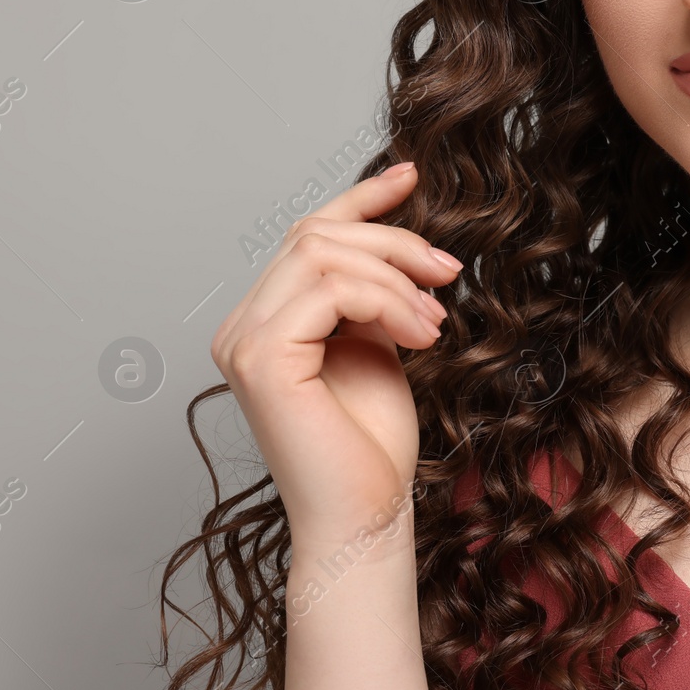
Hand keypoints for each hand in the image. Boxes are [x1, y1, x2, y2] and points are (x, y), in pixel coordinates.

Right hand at [209, 162, 460, 544]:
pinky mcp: (262, 358)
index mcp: (264, 320)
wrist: (366, 512)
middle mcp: (240, 326)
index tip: (411, 176)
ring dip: (397, 277)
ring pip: (325, 254)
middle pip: (317, 234)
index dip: (359, 200)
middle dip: (395, 243)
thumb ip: (369, 292)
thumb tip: (396, 237)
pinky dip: (387, 301)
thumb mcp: (378, 342)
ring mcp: (243, 340)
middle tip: (448, 275)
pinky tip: (418, 334)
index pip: (308, 235)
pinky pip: (331, 289)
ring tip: (434, 322)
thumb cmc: (372, 443)